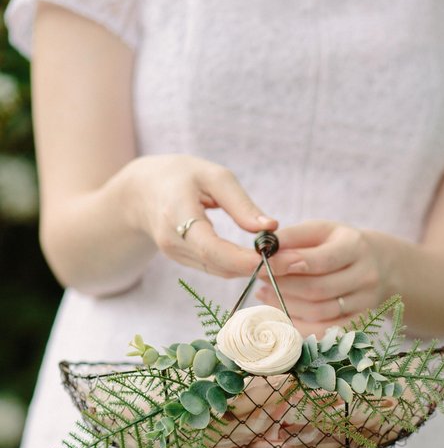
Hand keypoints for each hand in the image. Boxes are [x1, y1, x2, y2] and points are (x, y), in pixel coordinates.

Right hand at [126, 154, 278, 277]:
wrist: (143, 192)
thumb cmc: (181, 176)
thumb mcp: (213, 177)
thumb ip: (241, 204)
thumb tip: (272, 227)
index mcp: (177, 216)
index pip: (213, 249)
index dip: (244, 260)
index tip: (277, 260)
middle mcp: (174, 243)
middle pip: (220, 266)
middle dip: (258, 268)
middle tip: (295, 261)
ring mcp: (177, 256)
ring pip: (221, 271)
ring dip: (253, 270)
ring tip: (288, 261)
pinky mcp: (185, 262)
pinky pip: (217, 269)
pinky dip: (241, 267)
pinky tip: (265, 261)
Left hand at [255, 220, 388, 337]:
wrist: (381, 265)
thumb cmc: (340, 244)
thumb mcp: (321, 231)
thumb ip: (293, 237)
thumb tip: (262, 249)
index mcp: (355, 247)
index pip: (320, 260)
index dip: (287, 264)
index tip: (261, 263)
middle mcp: (365, 276)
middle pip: (318, 290)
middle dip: (283, 286)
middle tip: (260, 279)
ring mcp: (364, 302)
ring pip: (318, 312)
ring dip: (286, 305)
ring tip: (265, 293)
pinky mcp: (359, 322)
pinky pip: (324, 330)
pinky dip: (298, 325)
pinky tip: (280, 313)